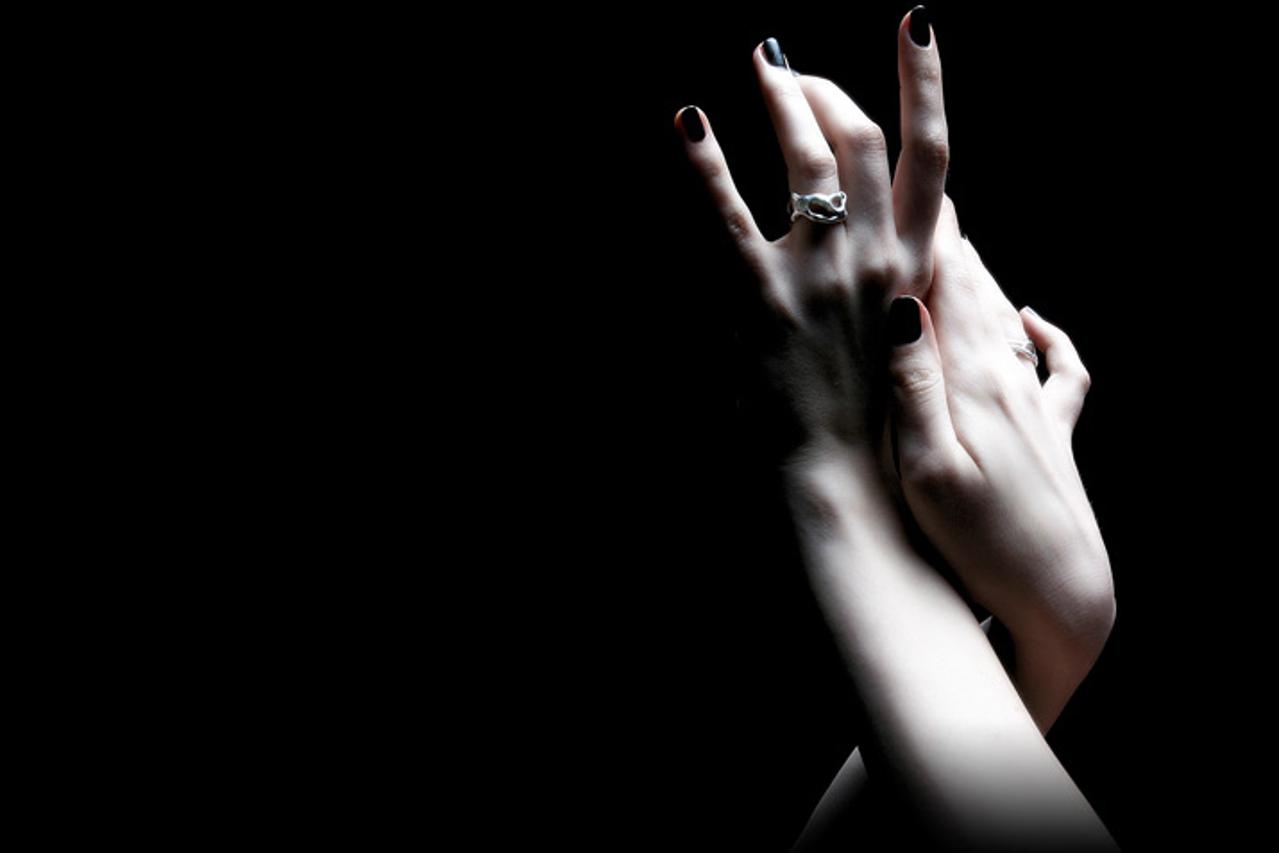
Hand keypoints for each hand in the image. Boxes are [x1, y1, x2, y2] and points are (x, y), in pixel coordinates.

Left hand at [672, 26, 952, 468]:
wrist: (848, 483)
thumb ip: (910, 276)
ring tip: (759, 67)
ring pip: (807, 156)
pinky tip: (688, 122)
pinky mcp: (762, 299)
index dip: (927, 82)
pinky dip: (705, 163)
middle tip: (792, 67)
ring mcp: (820, 275)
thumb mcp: (915, 340)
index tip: (915, 25)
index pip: (937, 154)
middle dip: (828, 87)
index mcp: (918, 266)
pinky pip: (727, 213)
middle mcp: (877, 257)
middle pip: (863, 137)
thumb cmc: (883, 423)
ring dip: (782, 101)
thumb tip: (902, 237)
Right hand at [883, 193, 1114, 726]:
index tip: (899, 176)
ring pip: (1007, 317)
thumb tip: (899, 308)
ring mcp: (1036, 406)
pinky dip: (1046, 335)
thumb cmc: (982, 545)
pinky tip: (1035, 320)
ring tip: (962, 234)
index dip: (924, 227)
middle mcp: (1008, 379)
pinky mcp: (1054, 436)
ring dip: (983, 274)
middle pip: (977, 288)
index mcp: (971, 382)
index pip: (945, 284)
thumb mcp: (929, 472)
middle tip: (922, 181)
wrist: (1063, 598)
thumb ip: (913, 387)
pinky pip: (1058, 368)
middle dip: (948, 235)